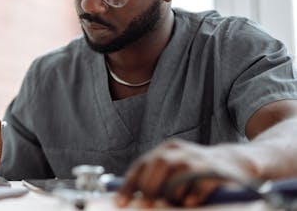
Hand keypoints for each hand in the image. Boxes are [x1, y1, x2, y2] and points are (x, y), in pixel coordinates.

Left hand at [116, 139, 255, 207]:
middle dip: (149, 187)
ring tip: (175, 202)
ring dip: (172, 191)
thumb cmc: (196, 173)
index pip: (142, 165)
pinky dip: (193, 194)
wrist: (234, 163)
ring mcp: (198, 159)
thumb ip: (157, 182)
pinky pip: (201, 182)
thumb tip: (136, 202)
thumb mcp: (174, 172)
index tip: (121, 202)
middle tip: (146, 206)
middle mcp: (180, 151)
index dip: (130, 184)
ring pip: (179, 171)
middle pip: (159, 163)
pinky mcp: (216, 170)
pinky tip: (190, 203)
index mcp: (166, 150)